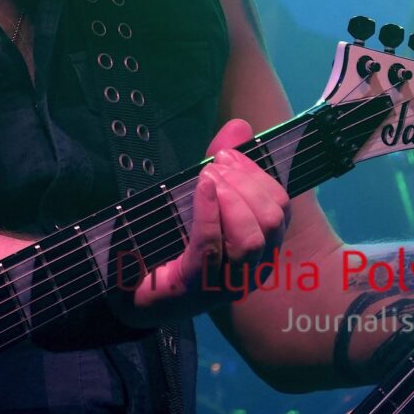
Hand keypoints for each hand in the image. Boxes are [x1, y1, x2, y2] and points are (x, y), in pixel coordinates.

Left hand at [124, 118, 287, 316]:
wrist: (132, 287)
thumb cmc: (173, 240)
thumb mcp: (201, 198)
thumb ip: (223, 165)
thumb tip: (240, 126)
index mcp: (261, 246)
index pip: (281, 208)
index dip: (258, 176)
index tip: (229, 155)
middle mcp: (252, 268)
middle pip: (271, 221)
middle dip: (245, 184)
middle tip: (214, 166)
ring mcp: (227, 282)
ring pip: (251, 239)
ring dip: (231, 198)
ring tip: (207, 179)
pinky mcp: (197, 287)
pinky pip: (211, 246)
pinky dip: (208, 211)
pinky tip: (201, 188)